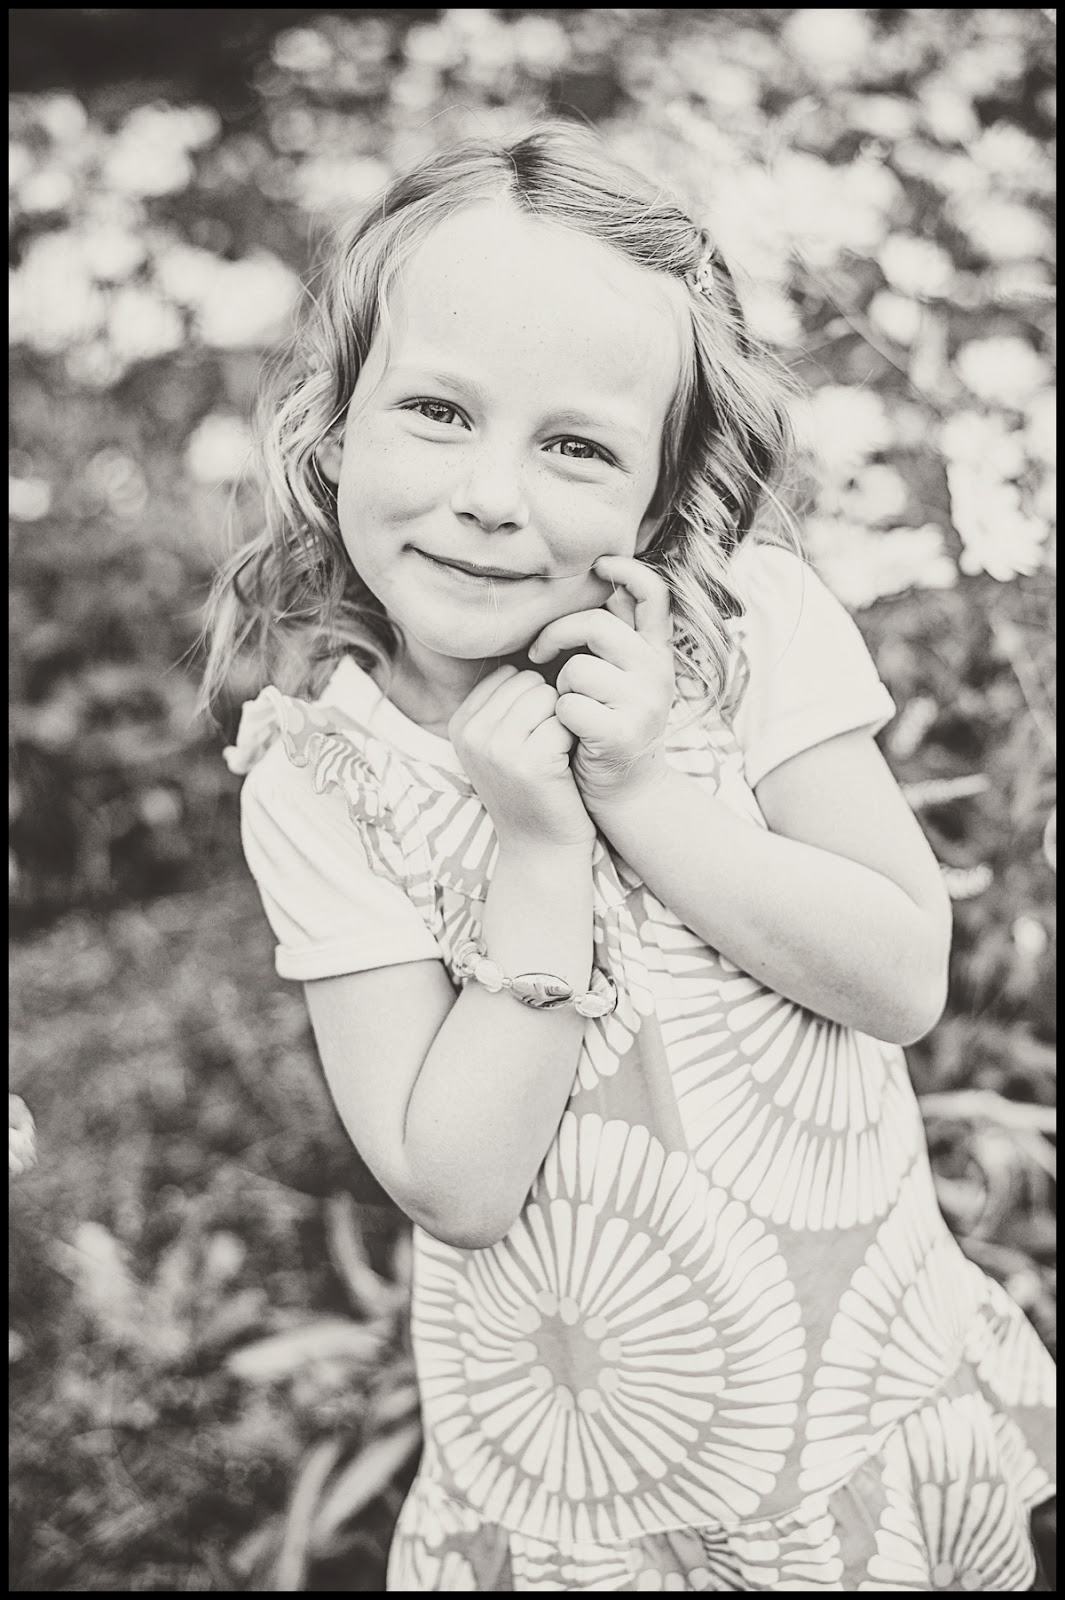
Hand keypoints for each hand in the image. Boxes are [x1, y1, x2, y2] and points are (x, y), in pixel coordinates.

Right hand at [448, 665, 595, 853]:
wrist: (541, 847)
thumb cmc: (532, 787)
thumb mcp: (503, 742)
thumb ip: (508, 699)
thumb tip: (537, 641)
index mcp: (460, 723)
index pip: (509, 675)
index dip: (533, 701)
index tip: (531, 738)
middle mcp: (471, 734)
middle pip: (529, 681)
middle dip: (549, 708)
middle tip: (547, 748)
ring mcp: (497, 748)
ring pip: (548, 696)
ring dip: (562, 721)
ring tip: (554, 755)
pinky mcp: (529, 762)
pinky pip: (564, 720)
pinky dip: (574, 738)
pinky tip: (565, 765)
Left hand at [528, 555, 674, 815]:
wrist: (624, 792)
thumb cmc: (606, 725)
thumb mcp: (620, 676)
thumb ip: (613, 636)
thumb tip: (600, 575)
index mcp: (657, 652)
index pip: (655, 593)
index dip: (628, 570)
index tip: (600, 564)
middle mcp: (658, 672)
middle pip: (597, 625)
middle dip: (556, 635)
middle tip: (536, 652)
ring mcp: (645, 703)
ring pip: (578, 669)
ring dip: (559, 688)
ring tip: (567, 708)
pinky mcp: (623, 733)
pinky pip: (569, 706)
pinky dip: (559, 718)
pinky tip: (569, 732)